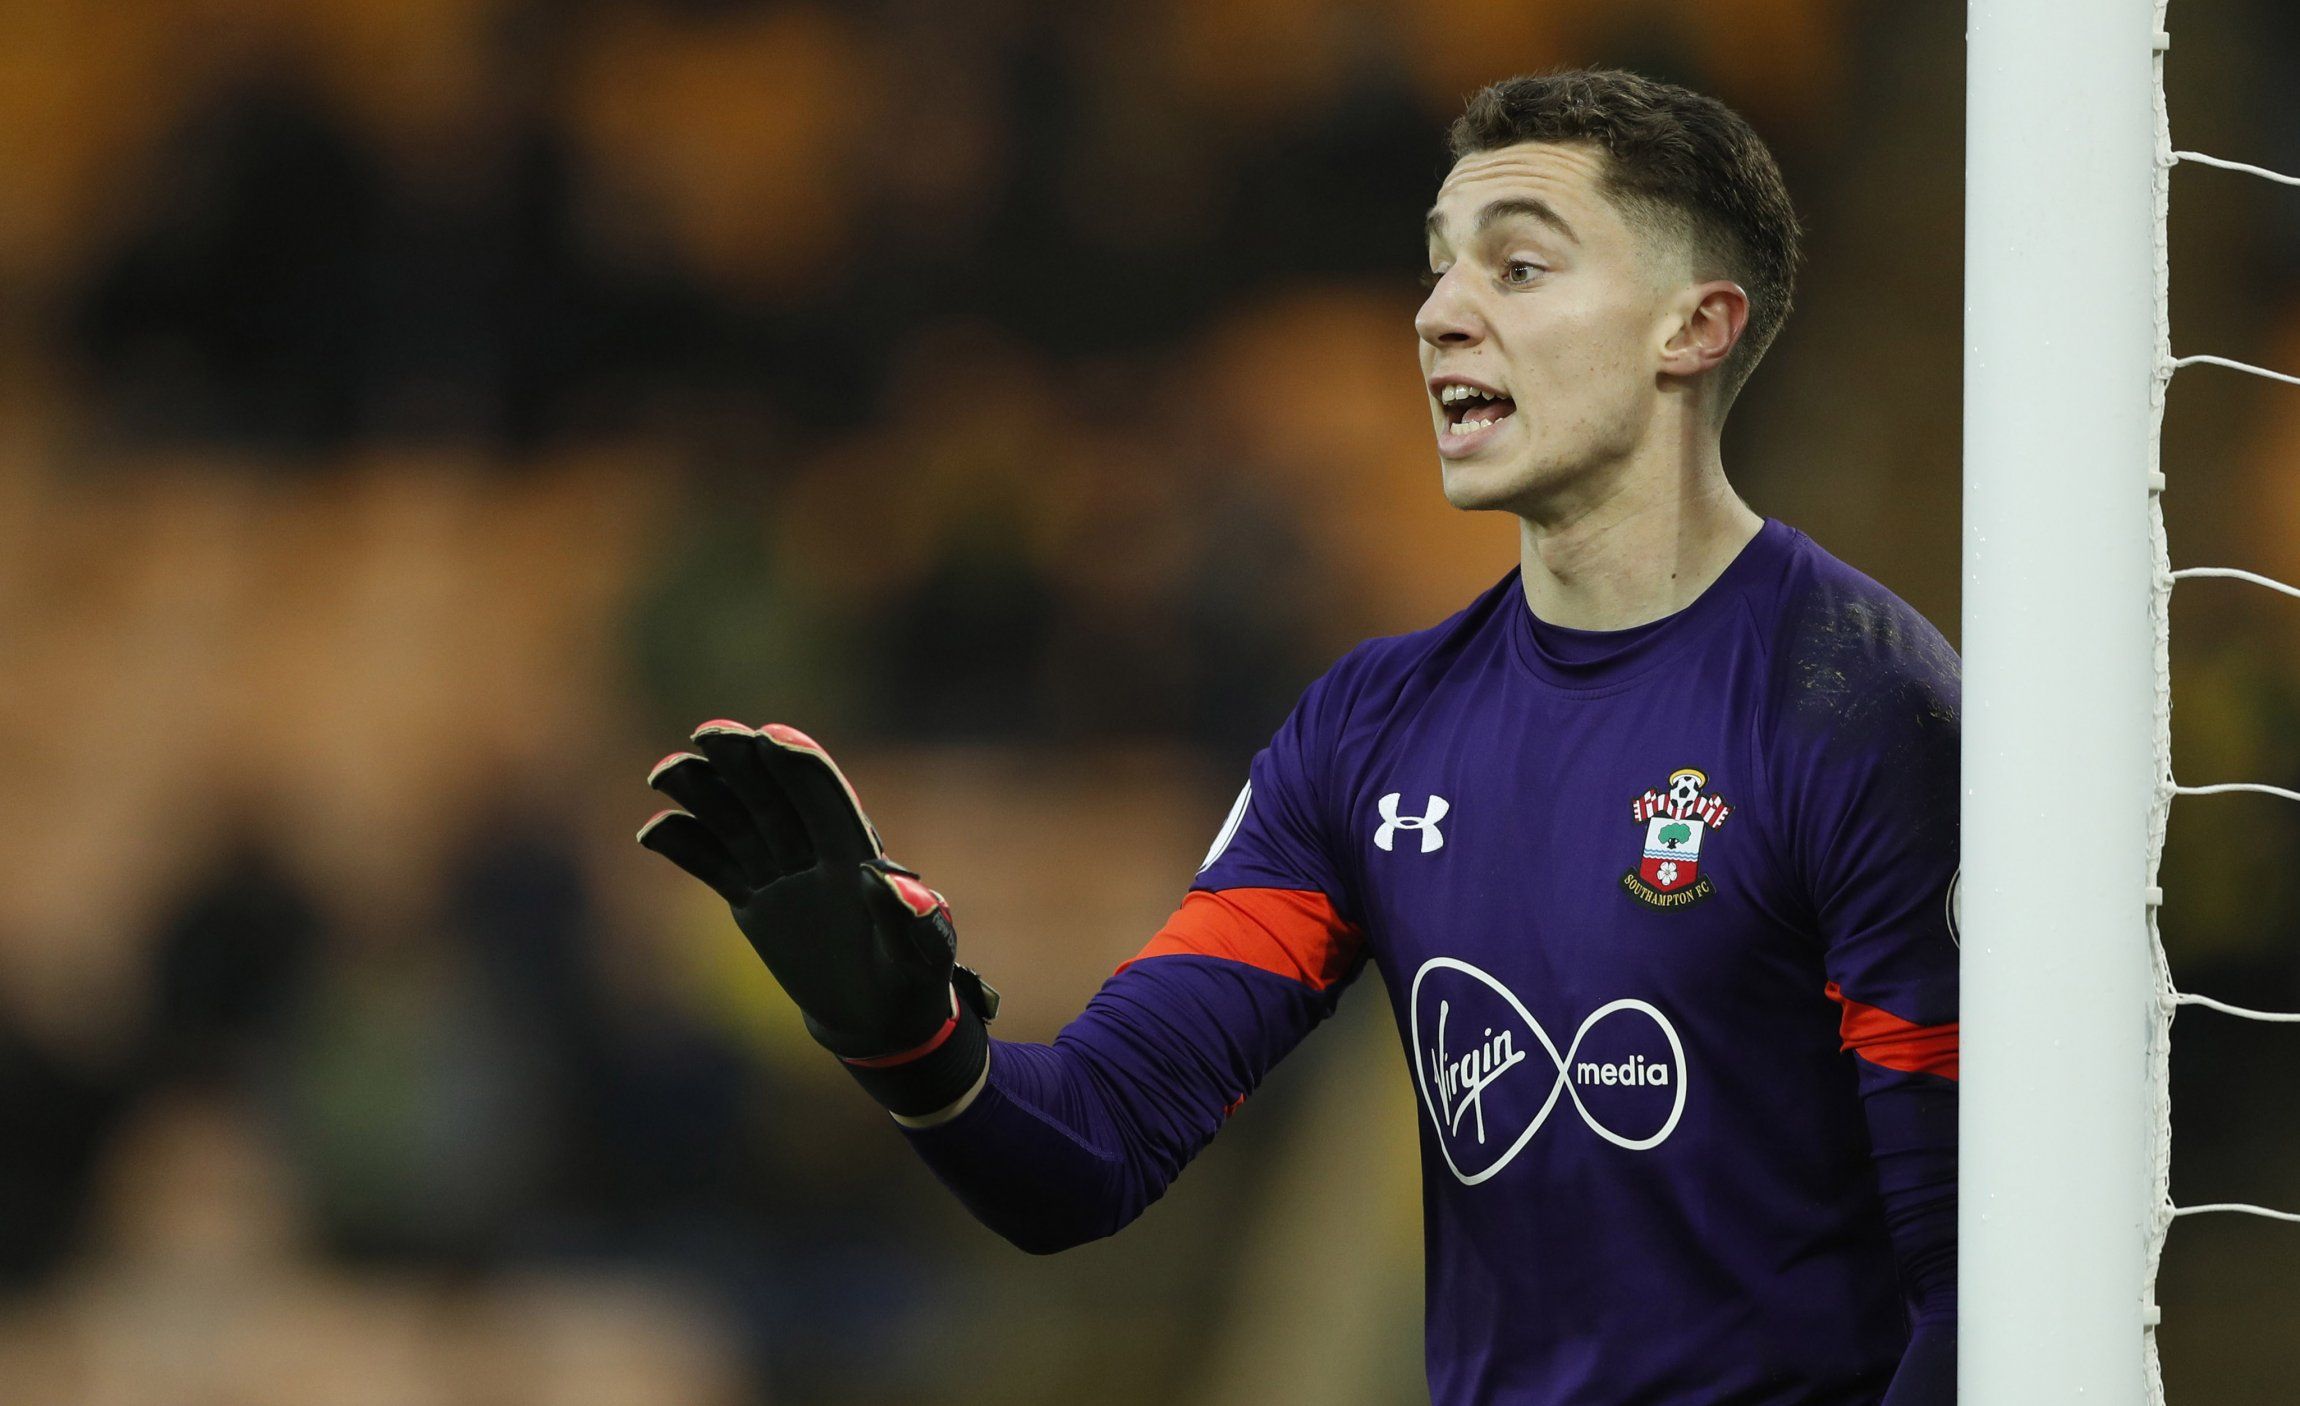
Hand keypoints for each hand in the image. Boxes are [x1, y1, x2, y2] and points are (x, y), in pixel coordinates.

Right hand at [637, 721, 995, 1113]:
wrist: (876, 1017)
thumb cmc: (912, 982)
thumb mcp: (923, 955)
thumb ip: (910, 920)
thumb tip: (884, 880)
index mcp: (858, 856)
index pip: (827, 802)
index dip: (803, 770)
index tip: (771, 737)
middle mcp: (816, 854)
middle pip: (775, 798)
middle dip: (744, 763)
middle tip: (708, 732)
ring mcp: (781, 874)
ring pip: (738, 823)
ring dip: (704, 794)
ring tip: (665, 772)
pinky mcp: (754, 899)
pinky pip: (716, 866)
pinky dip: (687, 847)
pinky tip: (653, 831)